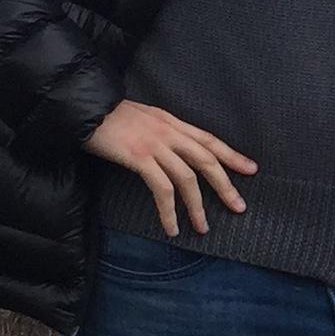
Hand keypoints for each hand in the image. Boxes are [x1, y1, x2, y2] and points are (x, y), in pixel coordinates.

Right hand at [83, 99, 257, 234]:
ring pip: (188, 177)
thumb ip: (161, 132)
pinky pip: (161, 188)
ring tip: (202, 227)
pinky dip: (169, 210)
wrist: (83, 107)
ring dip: (197, 206)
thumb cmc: (108, 116)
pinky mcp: (139, 157)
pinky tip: (171, 226)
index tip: (251, 170)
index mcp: (171, 122)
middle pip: (206, 159)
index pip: (208, 140)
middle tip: (238, 207)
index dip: (232, 155)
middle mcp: (168, 131)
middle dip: (225, 185)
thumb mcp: (143, 118)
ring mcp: (155, 144)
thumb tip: (173, 151)